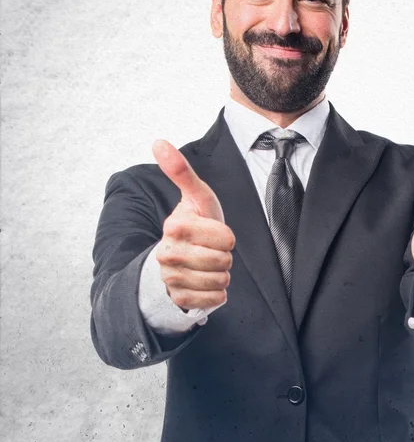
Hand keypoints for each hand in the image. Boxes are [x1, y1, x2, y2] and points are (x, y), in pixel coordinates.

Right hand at [152, 140, 234, 310]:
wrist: (179, 256)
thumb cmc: (195, 222)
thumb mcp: (196, 196)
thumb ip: (181, 171)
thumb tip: (158, 142)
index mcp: (174, 226)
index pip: (226, 238)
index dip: (227, 236)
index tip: (214, 232)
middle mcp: (167, 254)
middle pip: (224, 261)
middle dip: (225, 255)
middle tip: (211, 249)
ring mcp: (170, 278)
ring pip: (221, 281)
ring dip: (222, 273)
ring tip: (208, 264)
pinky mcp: (178, 298)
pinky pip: (215, 299)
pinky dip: (218, 292)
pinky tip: (206, 282)